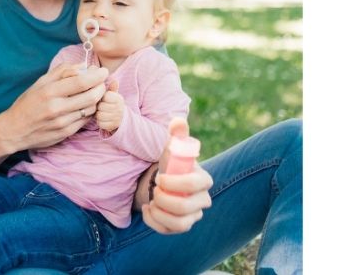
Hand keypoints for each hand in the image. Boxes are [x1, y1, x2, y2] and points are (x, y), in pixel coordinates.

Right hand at [0, 63, 108, 151]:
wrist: (15, 130)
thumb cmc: (27, 103)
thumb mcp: (40, 83)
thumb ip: (62, 72)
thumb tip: (83, 65)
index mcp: (49, 92)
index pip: (81, 82)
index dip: (97, 76)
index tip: (103, 71)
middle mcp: (56, 108)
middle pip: (91, 96)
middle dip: (101, 87)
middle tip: (102, 82)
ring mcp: (62, 122)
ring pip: (91, 109)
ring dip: (97, 99)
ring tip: (94, 92)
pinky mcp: (66, 133)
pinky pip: (85, 120)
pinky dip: (89, 111)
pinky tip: (85, 105)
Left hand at [94, 78, 122, 133]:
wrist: (122, 119)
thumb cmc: (113, 105)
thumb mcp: (114, 96)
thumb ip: (112, 88)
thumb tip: (115, 81)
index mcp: (119, 99)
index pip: (105, 96)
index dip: (102, 98)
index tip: (104, 100)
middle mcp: (119, 108)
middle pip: (101, 106)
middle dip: (99, 107)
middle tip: (102, 107)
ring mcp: (116, 118)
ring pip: (99, 115)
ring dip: (98, 115)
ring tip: (102, 113)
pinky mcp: (112, 126)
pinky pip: (100, 124)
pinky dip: (100, 122)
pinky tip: (103, 120)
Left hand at [141, 119, 212, 234]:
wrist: (164, 181)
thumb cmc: (171, 164)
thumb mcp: (172, 147)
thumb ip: (177, 134)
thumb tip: (178, 121)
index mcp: (204, 179)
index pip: (195, 184)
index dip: (175, 182)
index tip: (160, 177)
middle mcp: (203, 200)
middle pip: (186, 207)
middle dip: (164, 199)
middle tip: (154, 190)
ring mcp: (193, 215)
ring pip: (181, 224)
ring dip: (160, 213)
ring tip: (152, 201)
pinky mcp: (181, 226)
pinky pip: (169, 231)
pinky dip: (154, 221)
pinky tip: (147, 209)